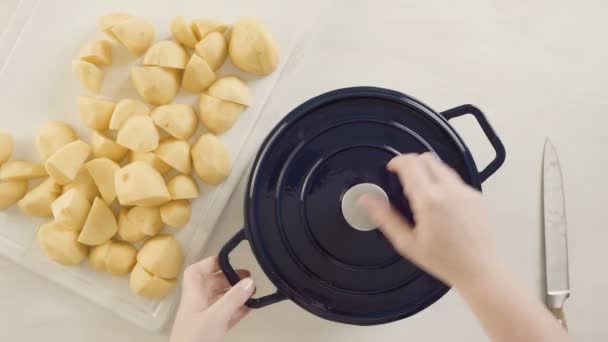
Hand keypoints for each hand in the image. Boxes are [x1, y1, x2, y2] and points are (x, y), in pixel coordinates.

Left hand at [170, 256, 254, 341]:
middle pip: (211, 284)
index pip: (196, 272)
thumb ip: (233, 299)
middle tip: (246, 277)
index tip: (228, 260)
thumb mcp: (216, 317)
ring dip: (234, 294)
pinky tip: (248, 309)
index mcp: (193, 297)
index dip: (210, 263)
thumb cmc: (193, 341)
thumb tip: (248, 281)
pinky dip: (237, 310)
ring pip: (220, 300)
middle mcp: (197, 305)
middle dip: (229, 278)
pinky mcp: (211, 332)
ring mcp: (204, 319)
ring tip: (251, 291)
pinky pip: (226, 315)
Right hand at [360, 153, 498, 287]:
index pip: (410, 164)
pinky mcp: (478, 196)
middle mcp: (450, 191)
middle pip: (427, 159)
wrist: (480, 270)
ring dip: (429, 172)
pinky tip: (441, 205)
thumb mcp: (407, 243)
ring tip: (422, 192)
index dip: (397, 161)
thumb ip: (384, 217)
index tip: (391, 167)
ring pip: (443, 167)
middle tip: (404, 177)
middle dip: (412, 163)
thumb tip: (366, 200)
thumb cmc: (445, 261)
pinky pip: (457, 181)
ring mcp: (467, 192)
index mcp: (429, 200)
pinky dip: (445, 184)